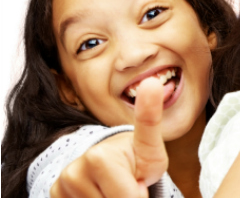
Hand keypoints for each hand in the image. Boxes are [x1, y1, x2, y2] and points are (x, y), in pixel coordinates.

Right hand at [51, 77, 168, 197]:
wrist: (113, 157)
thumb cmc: (137, 156)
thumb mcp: (151, 147)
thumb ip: (150, 134)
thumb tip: (150, 85)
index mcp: (101, 158)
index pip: (127, 197)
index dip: (137, 195)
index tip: (142, 109)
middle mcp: (75, 169)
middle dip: (126, 197)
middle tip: (130, 184)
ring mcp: (62, 183)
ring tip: (116, 186)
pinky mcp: (55, 193)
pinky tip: (101, 191)